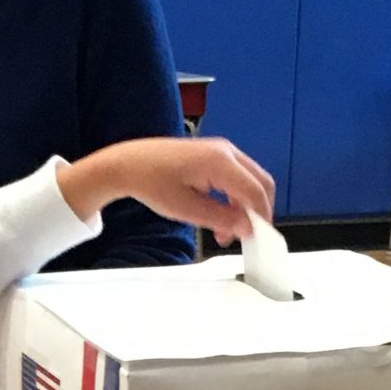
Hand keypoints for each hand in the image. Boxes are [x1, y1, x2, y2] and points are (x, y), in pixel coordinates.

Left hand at [58, 138, 276, 248]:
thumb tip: (246, 227)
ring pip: (249, 181)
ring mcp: (220, 151)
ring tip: (224, 232)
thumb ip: (220, 218)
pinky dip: (234, 198)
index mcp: (220, 161)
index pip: (255, 192)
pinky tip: (220, 217)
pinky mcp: (214, 156)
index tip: (258, 238)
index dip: (261, 218)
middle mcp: (225, 152)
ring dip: (243, 207)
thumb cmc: (150, 181)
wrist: (129, 165)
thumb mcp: (186, 209)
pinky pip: (236, 178)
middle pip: (260, 183)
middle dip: (256, 212)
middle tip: (246, 236)